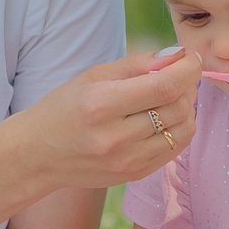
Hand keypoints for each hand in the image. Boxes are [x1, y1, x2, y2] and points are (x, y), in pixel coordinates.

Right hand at [12, 48, 200, 192]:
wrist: (39, 155)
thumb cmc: (65, 107)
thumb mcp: (94, 75)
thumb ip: (138, 63)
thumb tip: (178, 54)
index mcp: (102, 104)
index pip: (164, 86)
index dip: (187, 69)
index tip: (190, 58)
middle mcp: (116, 137)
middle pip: (178, 107)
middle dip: (188, 85)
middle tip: (180, 74)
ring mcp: (127, 161)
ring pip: (183, 129)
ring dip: (187, 107)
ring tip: (172, 95)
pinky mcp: (135, 174)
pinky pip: (176, 148)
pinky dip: (179, 127)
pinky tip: (165, 116)